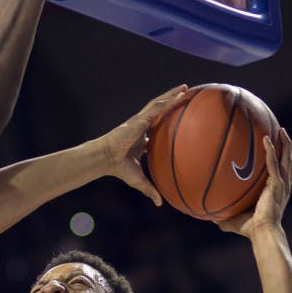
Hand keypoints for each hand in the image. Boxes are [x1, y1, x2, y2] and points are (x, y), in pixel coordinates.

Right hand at [99, 85, 187, 205]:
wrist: (106, 159)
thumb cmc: (119, 168)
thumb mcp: (138, 180)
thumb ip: (150, 189)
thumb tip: (160, 204)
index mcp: (142, 140)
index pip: (157, 128)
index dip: (167, 123)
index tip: (178, 120)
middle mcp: (142, 128)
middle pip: (160, 112)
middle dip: (171, 103)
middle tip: (185, 95)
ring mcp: (140, 122)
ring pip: (159, 105)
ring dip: (172, 95)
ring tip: (184, 88)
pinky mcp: (138, 120)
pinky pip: (156, 108)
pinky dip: (167, 101)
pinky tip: (179, 94)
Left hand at [219, 128, 291, 236]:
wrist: (262, 232)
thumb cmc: (250, 229)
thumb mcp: (234, 220)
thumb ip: (224, 218)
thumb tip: (211, 219)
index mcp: (275, 192)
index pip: (280, 173)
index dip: (280, 161)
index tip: (276, 150)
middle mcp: (282, 187)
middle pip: (287, 162)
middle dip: (286, 148)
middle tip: (282, 133)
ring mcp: (281, 185)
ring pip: (285, 160)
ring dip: (284, 145)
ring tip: (281, 131)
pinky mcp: (277, 185)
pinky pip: (273, 164)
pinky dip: (271, 151)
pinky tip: (266, 140)